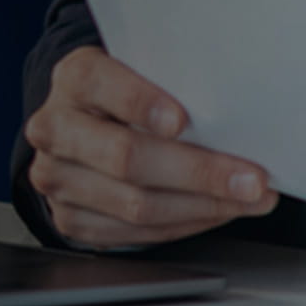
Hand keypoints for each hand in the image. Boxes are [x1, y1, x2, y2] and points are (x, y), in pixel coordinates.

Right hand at [23, 46, 278, 248]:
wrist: (84, 125)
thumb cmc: (126, 95)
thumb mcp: (141, 73)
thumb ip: (172, 86)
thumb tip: (237, 119)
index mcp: (74, 79)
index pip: (101, 84)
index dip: (140, 102)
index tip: (182, 121)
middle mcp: (55, 128)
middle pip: (125, 157)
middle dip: (198, 172)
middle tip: (250, 179)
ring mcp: (57, 178)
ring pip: (135, 205)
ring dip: (203, 207)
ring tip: (247, 200)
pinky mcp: (70, 218)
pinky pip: (136, 232)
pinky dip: (186, 225)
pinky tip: (216, 211)